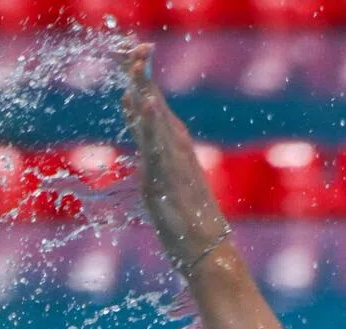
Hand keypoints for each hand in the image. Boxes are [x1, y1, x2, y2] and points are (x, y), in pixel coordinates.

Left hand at [121, 44, 232, 275]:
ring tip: (136, 64)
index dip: (147, 105)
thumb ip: (165, 191)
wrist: (211, 257)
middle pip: (161, 115)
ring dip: (147, 92)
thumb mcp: (174, 211)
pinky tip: (143, 100)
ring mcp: (175, 169)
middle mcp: (180, 162)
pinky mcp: (169, 181)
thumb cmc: (196, 241)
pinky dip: (150, 121)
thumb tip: (154, 183)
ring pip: (158, 123)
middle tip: (135, 53)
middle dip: (147, 85)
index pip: (161, 128)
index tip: (134, 83)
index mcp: (181, 166)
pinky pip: (158, 144)